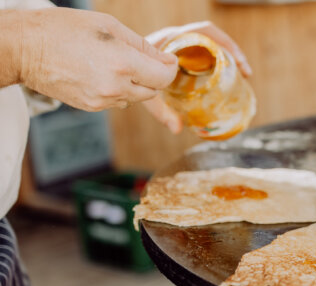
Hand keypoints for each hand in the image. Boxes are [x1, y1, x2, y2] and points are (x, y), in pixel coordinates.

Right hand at [19, 8, 177, 111]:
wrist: (24, 48)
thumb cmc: (64, 30)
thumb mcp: (109, 27)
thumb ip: (143, 47)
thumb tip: (167, 61)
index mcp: (122, 64)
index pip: (164, 77)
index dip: (169, 68)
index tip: (166, 61)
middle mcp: (115, 87)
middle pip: (153, 91)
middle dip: (152, 76)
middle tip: (138, 59)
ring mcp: (102, 101)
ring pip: (135, 98)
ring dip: (134, 84)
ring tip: (112, 63)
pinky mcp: (91, 107)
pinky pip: (117, 101)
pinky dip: (117, 90)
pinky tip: (100, 73)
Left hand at [142, 21, 251, 133]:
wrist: (118, 63)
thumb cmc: (132, 73)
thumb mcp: (149, 92)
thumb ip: (161, 110)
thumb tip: (177, 129)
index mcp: (172, 40)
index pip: (204, 32)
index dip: (225, 45)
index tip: (237, 65)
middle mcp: (178, 37)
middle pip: (213, 36)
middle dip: (233, 51)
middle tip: (245, 72)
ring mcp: (182, 41)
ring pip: (212, 41)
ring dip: (230, 54)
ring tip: (243, 73)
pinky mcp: (184, 48)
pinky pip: (207, 47)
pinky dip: (220, 58)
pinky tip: (228, 73)